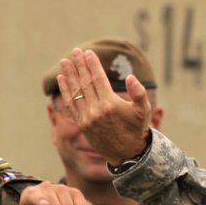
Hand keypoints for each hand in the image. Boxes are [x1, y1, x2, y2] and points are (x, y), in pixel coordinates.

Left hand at [56, 48, 150, 164]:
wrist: (127, 153)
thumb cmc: (137, 129)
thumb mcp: (143, 110)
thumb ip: (138, 93)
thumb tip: (130, 77)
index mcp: (110, 104)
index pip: (97, 79)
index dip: (92, 64)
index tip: (88, 53)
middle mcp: (96, 110)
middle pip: (84, 82)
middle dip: (79, 66)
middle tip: (75, 51)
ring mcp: (86, 118)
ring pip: (75, 92)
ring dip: (69, 75)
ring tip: (64, 62)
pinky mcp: (81, 124)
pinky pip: (70, 104)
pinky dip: (65, 91)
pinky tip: (62, 80)